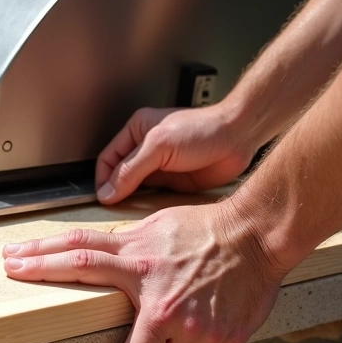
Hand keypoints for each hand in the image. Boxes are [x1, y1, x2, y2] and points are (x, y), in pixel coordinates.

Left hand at [2, 201, 287, 342]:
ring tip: (173, 342)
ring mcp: (193, 327)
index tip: (11, 268)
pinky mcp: (220, 341)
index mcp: (139, 267)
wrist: (257, 236)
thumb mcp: (152, 230)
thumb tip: (86, 257)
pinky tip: (196, 337)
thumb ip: (120, 249)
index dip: (40, 265)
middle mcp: (163, 303)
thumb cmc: (204, 230)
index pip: (78, 262)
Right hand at [96, 105, 259, 203]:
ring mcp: (159, 166)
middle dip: (116, 191)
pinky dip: (149, 206)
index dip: (103, 179)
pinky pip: (153, 197)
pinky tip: (148, 213)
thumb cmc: (204, 129)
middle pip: (119, 175)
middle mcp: (145, 149)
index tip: (103, 198)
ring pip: (135, 188)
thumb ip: (131, 169)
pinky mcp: (174, 181)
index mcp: (136, 131)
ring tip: (128, 213)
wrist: (238, 138)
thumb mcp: (159, 146)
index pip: (108, 159)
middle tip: (113, 209)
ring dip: (132, 200)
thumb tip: (108, 190)